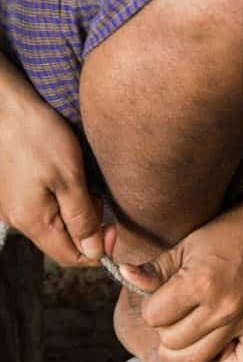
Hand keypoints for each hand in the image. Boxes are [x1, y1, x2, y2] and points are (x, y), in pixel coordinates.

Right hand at [0, 60, 103, 263]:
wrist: (5, 103)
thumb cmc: (36, 134)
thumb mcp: (69, 177)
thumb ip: (83, 219)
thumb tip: (95, 252)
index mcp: (32, 221)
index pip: (71, 257)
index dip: (97, 250)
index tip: (112, 227)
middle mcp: (18, 220)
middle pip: (63, 242)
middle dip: (86, 226)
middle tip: (94, 195)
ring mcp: (12, 206)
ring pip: (54, 224)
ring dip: (74, 210)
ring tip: (78, 181)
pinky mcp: (11, 192)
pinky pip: (43, 207)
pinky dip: (60, 198)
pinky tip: (62, 175)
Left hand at [119, 195, 242, 361]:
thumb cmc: (230, 233)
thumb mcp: (187, 244)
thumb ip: (155, 269)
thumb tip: (125, 276)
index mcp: (199, 283)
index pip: (154, 316)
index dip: (152, 307)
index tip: (162, 297)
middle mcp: (222, 309)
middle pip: (172, 343)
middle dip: (166, 329)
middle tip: (175, 313)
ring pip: (197, 359)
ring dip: (185, 349)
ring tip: (187, 331)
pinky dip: (228, 360)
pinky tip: (221, 343)